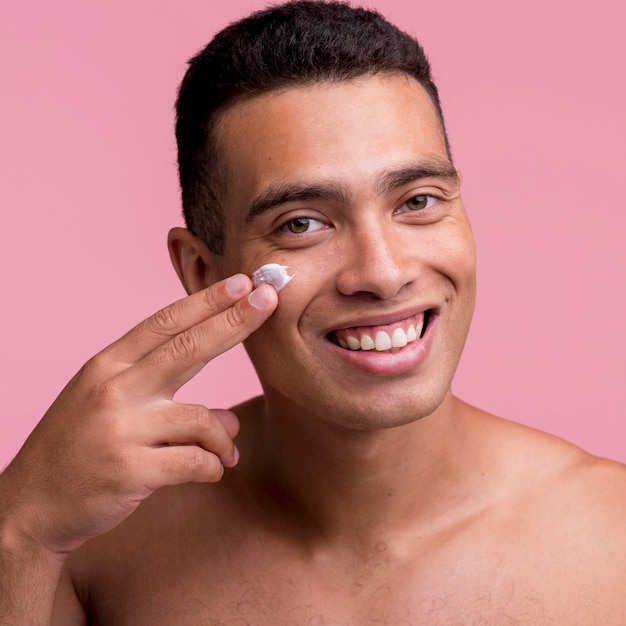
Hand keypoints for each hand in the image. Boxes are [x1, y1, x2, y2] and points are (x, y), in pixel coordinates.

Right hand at [0, 274, 277, 556]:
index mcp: (109, 365)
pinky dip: (214, 466)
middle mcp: (113, 389)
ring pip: (203, 418)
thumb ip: (169, 401)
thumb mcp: (110, 405)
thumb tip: (227, 419)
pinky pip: (197, 461)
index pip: (166, 323)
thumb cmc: (78, 448)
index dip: (207, 301)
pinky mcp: (129, 470)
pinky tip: (211, 470)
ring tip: (225, 452)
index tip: (242, 283)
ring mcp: (120, 429)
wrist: (30, 506)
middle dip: (234, 320)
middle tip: (270, 298)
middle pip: (188, 347)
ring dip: (223, 438)